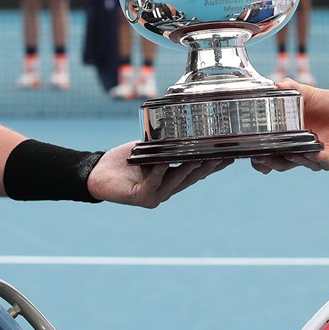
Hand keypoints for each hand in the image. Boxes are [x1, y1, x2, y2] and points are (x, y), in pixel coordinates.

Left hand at [87, 143, 230, 207]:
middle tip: (222, 155)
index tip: (230, 155)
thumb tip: (184, 132)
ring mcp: (155, 196)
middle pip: (191, 177)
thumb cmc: (124, 162)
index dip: (213, 165)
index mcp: (171, 179)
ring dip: (188, 168)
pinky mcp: (141, 197)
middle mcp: (166, 190)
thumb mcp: (150, 152)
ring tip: (199, 157)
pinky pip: (153, 182)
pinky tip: (164, 162)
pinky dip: (159, 171)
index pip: (197, 172)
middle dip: (207, 166)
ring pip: (176, 181)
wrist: (98, 174)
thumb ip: (166, 148)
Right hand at [250, 79, 328, 173]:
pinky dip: (317, 159)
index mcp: (287, 135)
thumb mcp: (308, 94)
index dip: (257, 155)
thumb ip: (292, 89)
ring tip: (288, 152)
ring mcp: (314, 155)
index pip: (267, 150)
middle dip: (269, 162)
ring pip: (299, 164)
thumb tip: (277, 84)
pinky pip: (323, 162)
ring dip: (293, 159)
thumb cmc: (327, 104)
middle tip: (261, 157)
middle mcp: (298, 149)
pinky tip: (313, 152)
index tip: (250, 152)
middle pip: (279, 163)